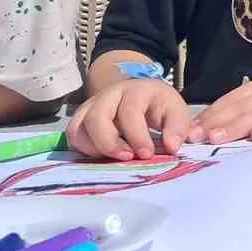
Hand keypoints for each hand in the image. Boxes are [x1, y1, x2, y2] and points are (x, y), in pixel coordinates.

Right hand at [67, 78, 189, 160]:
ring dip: (95, 148)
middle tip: (126, 158)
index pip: (130, 111)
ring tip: (113, 160)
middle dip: (110, 143)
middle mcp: (109, 95)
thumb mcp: (175, 111)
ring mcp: (91, 106)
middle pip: (97, 117)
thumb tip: (172, 147)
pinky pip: (72, 135)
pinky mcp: (81, 119)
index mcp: (136, 90)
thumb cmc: (158, 106)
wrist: (139, 94)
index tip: (147, 154)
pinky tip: (101, 157)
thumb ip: (178, 128)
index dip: (137, 136)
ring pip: (79, 127)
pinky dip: (84, 150)